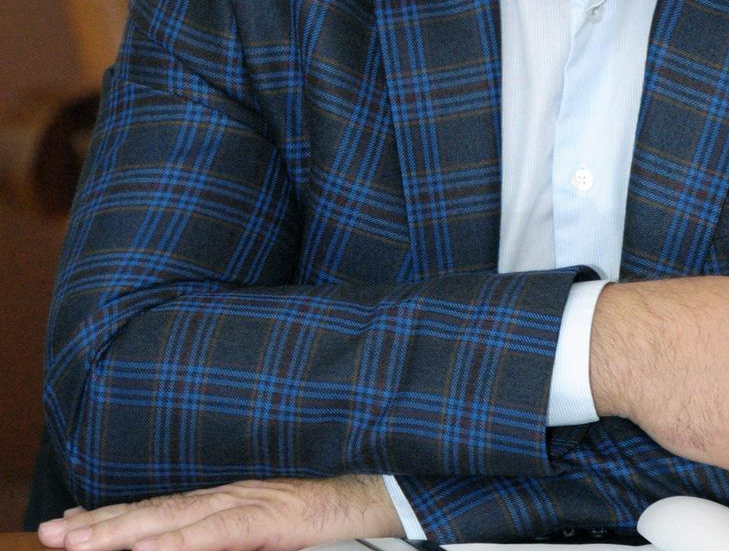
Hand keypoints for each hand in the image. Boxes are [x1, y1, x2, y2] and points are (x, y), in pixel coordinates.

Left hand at [38, 474, 401, 550]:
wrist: (378, 487)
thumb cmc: (326, 509)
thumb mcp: (267, 526)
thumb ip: (227, 532)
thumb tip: (190, 541)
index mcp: (224, 497)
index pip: (156, 507)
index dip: (110, 515)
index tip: (67, 524)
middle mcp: (226, 495)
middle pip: (152, 511)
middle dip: (97, 525)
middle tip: (48, 536)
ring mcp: (245, 502)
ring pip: (171, 520)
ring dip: (119, 531)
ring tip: (75, 543)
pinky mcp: (267, 518)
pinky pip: (214, 533)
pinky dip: (176, 542)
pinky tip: (143, 550)